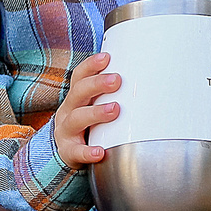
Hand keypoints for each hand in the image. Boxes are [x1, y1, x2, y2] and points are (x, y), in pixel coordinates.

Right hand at [53, 52, 121, 171]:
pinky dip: (88, 151)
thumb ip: (111, 95)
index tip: (106, 58)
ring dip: (96, 113)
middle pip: (78, 92)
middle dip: (97, 84)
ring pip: (77, 118)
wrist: (69, 153)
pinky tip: (100, 151)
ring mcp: (66, 131)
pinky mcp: (68, 151)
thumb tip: (144, 80)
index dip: (91, 66)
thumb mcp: (93, 106)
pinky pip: (77, 151)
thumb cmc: (88, 125)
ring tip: (114, 110)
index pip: (79, 77)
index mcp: (76, 97)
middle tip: (116, 80)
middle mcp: (68, 110)